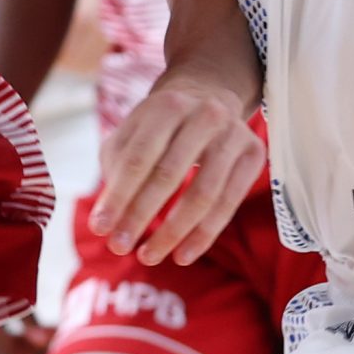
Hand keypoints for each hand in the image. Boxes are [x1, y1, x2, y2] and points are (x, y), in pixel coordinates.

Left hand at [89, 72, 263, 267]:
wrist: (210, 98)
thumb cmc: (161, 127)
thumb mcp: (133, 132)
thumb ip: (117, 169)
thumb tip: (107, 222)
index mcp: (167, 106)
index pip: (138, 157)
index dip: (118, 196)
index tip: (100, 228)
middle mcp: (204, 115)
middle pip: (168, 175)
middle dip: (140, 216)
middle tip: (119, 247)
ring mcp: (233, 134)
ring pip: (204, 194)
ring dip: (172, 232)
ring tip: (148, 256)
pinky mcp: (253, 154)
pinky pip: (229, 203)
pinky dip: (204, 235)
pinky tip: (182, 254)